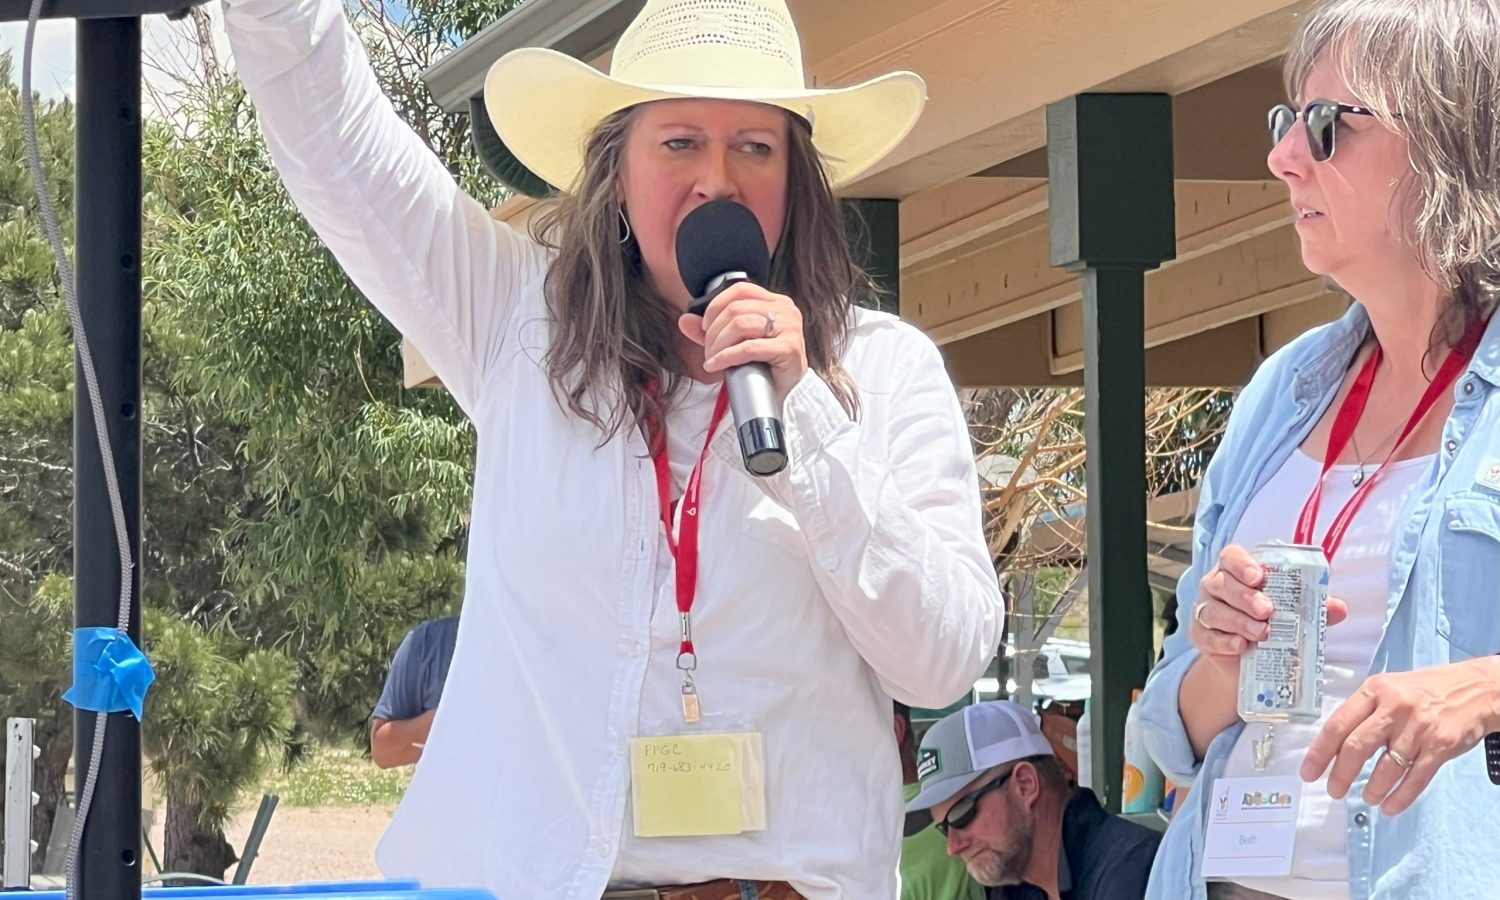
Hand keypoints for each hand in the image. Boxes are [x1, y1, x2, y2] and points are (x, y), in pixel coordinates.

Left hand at [678, 281, 806, 403]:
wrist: (784, 394)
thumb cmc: (762, 366)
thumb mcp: (734, 343)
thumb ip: (711, 330)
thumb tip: (684, 320)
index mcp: (776, 302)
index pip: (740, 290)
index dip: (716, 305)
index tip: (705, 326)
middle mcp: (786, 310)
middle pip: (736, 309)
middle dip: (713, 332)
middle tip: (707, 351)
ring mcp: (790, 328)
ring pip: (740, 325)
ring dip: (718, 345)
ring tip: (712, 359)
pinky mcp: (789, 348)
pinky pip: (749, 348)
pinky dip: (726, 357)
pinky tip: (716, 365)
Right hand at [1188, 544, 1348, 681]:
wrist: (1247, 661)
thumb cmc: (1271, 625)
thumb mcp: (1295, 614)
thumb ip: (1314, 608)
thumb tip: (1339, 607)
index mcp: (1236, 572)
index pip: (1231, 557)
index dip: (1242, 564)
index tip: (1259, 577)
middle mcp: (1215, 587)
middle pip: (1221, 583)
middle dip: (1244, 596)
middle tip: (1267, 610)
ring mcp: (1204, 611)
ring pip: (1212, 610)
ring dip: (1238, 621)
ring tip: (1261, 633)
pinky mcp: (1200, 636)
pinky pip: (1207, 636)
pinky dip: (1224, 641)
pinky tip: (1240, 646)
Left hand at [1301, 656, 1499, 814]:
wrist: (1476, 689)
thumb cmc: (1426, 690)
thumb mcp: (1389, 688)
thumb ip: (1363, 711)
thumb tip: (1333, 744)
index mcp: (1375, 690)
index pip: (1338, 724)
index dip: (1319, 751)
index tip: (1309, 771)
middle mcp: (1395, 707)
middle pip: (1357, 747)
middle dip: (1340, 774)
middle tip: (1333, 790)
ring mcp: (1419, 727)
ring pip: (1387, 767)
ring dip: (1372, 789)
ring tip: (1366, 797)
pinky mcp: (1441, 745)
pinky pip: (1415, 778)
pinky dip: (1400, 796)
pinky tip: (1389, 806)